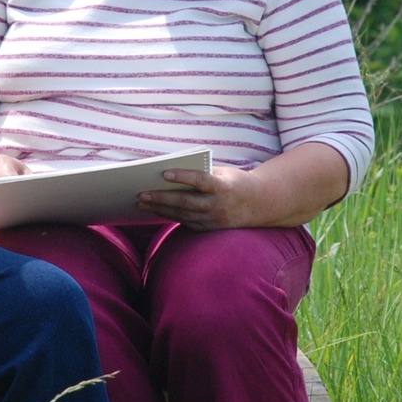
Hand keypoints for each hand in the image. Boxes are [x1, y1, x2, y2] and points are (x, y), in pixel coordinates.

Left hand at [134, 165, 265, 230]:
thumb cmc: (237, 182)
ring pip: (181, 214)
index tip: (164, 173)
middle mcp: (218, 206)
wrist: (260, 205)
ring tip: (142, 202)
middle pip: (185, 202)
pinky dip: (169, 216)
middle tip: (141, 194)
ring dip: (160, 209)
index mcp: (223, 187)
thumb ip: (203, 173)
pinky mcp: (209, 228)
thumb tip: (172, 174)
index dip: (183, 177)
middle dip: (161, 198)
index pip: (201, 181)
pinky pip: (185, 222)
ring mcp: (213, 220)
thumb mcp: (224, 172)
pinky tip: (156, 210)